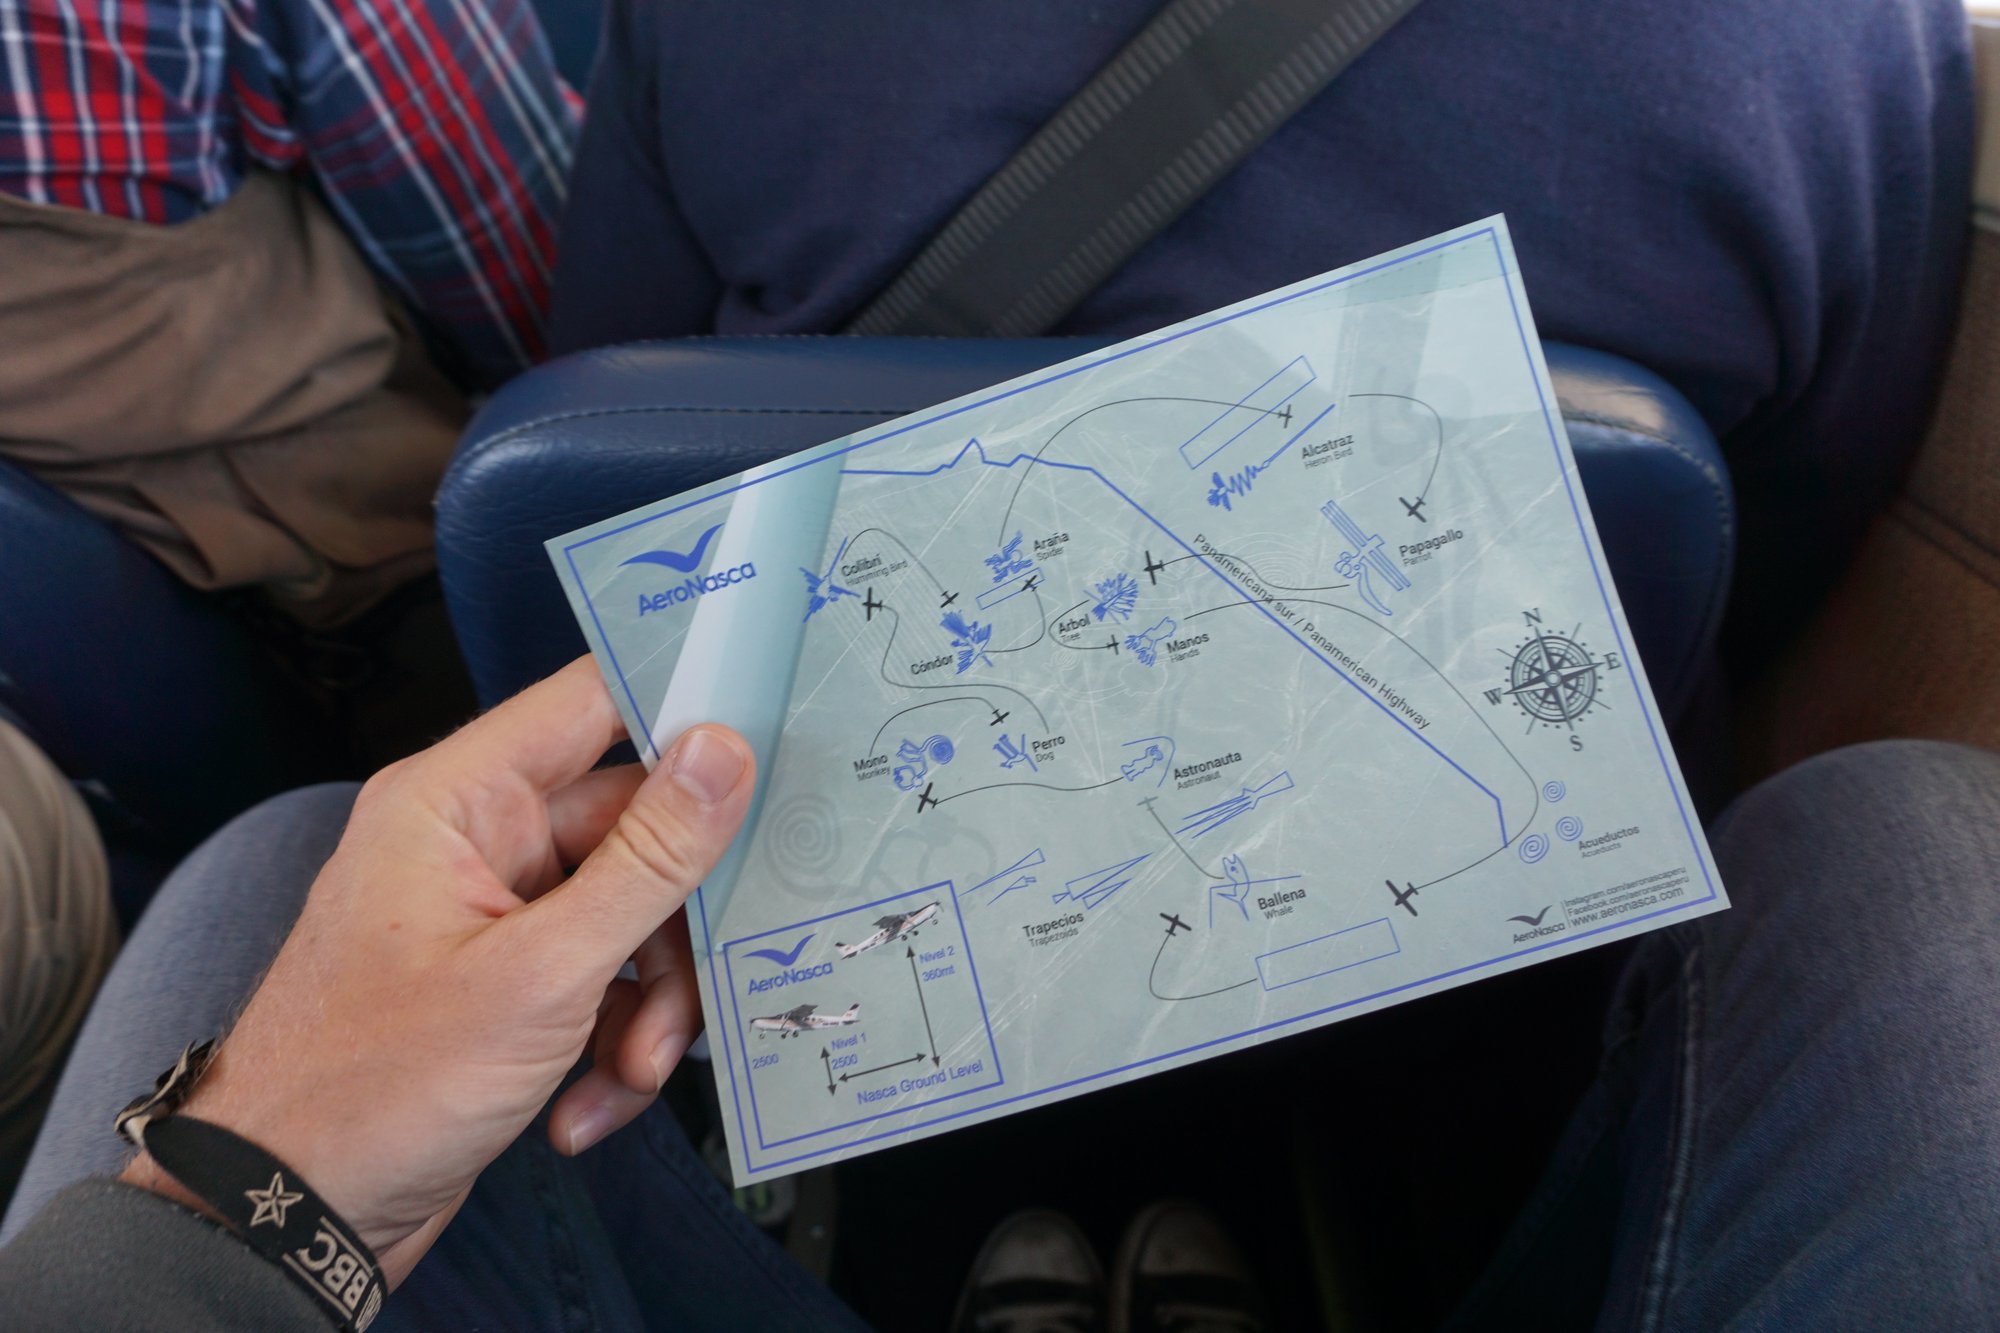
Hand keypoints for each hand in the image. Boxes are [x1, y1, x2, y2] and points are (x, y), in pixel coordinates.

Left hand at [120, 658, 755, 1284]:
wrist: (291, 1215)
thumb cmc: (374, 1087)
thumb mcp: (543, 971)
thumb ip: (648, 857)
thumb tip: (722, 751)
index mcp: (459, 798)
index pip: (592, 701)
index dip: (684, 710)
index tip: (769, 745)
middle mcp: (475, 840)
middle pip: (635, 831)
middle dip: (675, 927)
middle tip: (696, 989)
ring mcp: (493, 913)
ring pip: (631, 916)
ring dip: (650, 1003)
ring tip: (631, 1071)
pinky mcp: (508, 982)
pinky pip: (601, 979)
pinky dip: (611, 1041)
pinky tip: (587, 1104)